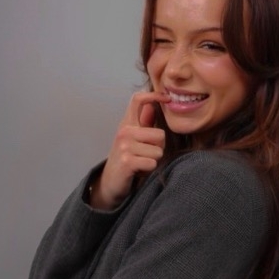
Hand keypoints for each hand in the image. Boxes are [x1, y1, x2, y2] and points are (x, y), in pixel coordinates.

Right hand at [90, 91, 170, 209]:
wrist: (111, 183)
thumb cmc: (127, 160)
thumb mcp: (134, 139)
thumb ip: (144, 123)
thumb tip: (153, 106)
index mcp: (127, 124)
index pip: (137, 100)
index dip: (154, 95)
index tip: (167, 98)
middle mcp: (124, 131)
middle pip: (160, 134)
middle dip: (159, 148)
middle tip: (146, 155)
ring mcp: (124, 146)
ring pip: (159, 151)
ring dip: (154, 160)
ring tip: (142, 163)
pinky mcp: (127, 161)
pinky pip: (152, 163)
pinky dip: (149, 169)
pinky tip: (139, 170)